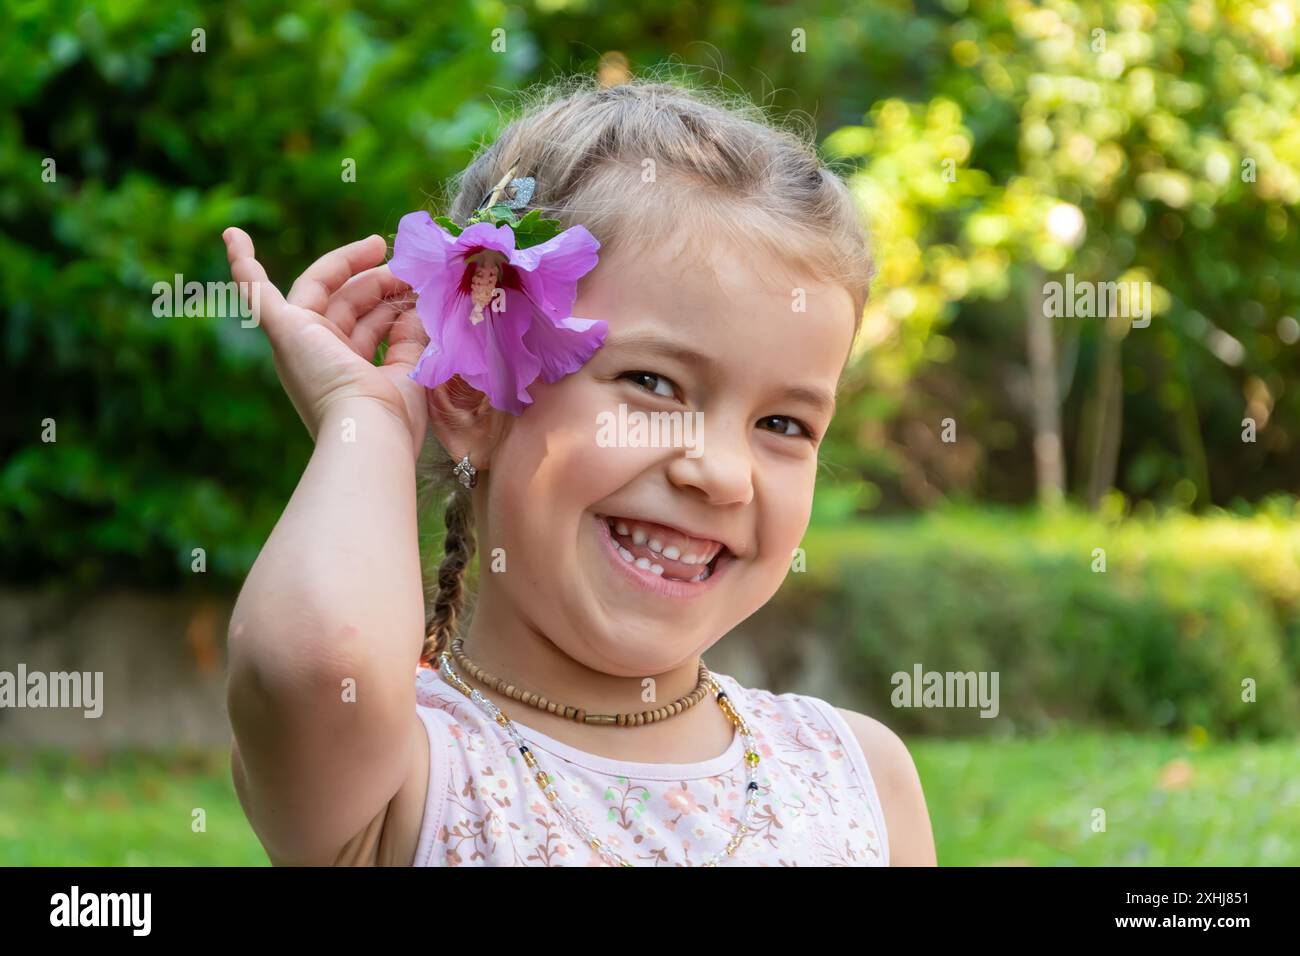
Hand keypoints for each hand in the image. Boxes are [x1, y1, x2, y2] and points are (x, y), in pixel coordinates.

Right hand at [223, 227, 428, 450]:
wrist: (367, 432)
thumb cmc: (393, 416)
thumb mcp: (411, 370)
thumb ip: (411, 337)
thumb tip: (418, 306)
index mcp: (350, 373)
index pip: (369, 326)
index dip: (389, 302)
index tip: (412, 282)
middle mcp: (321, 358)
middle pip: (348, 302)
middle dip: (378, 279)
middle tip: (406, 264)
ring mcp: (300, 343)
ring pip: (323, 289)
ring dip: (354, 265)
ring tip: (384, 247)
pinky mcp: (285, 331)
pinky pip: (257, 293)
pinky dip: (244, 265)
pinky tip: (233, 235)